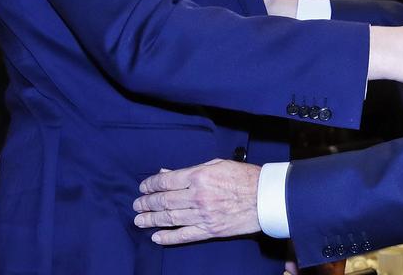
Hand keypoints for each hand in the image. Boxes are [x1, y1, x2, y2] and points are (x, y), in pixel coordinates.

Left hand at [132, 159, 261, 244]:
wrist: (265, 198)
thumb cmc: (243, 177)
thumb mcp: (216, 165)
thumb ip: (190, 170)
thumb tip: (166, 173)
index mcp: (199, 176)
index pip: (166, 181)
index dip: (151, 185)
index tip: (142, 187)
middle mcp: (198, 196)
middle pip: (164, 200)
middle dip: (147, 203)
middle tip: (136, 205)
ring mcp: (203, 215)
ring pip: (170, 218)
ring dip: (151, 220)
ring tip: (139, 220)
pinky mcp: (210, 230)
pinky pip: (184, 235)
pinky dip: (168, 237)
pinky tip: (156, 237)